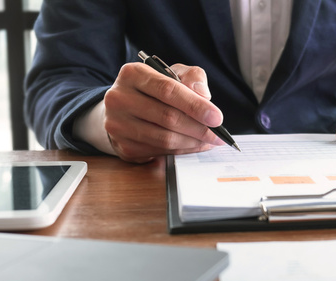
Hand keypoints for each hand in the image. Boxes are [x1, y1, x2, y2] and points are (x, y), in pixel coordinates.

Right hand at [103, 62, 224, 162]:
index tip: (217, 118)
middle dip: (199, 128)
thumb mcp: (173, 73)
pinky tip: (193, 145)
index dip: (195, 105)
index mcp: (132, 74)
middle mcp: (119, 98)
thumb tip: (204, 96)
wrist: (124, 109)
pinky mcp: (123, 147)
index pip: (168, 90)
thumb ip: (192, 77)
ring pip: (164, 138)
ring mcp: (118, 125)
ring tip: (208, 140)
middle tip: (218, 134)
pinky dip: (181, 150)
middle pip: (168, 117)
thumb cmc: (153, 89)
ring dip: (192, 142)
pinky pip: (160, 152)